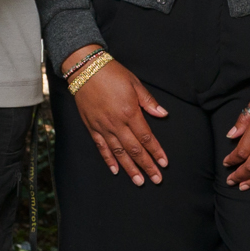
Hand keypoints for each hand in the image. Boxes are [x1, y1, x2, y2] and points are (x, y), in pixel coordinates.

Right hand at [66, 47, 169, 184]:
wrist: (85, 69)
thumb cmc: (112, 73)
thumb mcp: (135, 84)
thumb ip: (149, 102)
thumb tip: (163, 114)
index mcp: (130, 113)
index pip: (147, 138)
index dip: (156, 152)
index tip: (164, 164)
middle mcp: (117, 124)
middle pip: (135, 150)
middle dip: (147, 166)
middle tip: (156, 179)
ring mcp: (103, 127)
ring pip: (119, 153)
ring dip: (130, 169)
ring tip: (139, 181)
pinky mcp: (92, 127)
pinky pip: (101, 147)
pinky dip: (109, 160)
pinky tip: (116, 170)